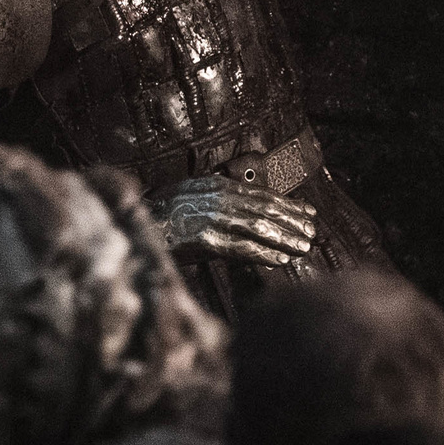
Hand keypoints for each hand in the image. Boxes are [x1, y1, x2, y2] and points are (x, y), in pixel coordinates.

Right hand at [154, 175, 316, 266]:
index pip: (260, 193)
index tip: (307, 212)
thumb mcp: (190, 197)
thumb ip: (219, 202)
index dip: (288, 204)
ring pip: (258, 227)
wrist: (131, 225)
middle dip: (292, 222)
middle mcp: (215, 197)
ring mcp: (209, 217)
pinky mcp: (203, 238)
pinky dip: (264, 254)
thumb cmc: (159, 216)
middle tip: (312, 233)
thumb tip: (250, 212)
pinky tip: (279, 260)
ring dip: (285, 239)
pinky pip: (241, 247)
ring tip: (302, 248)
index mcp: (213, 184)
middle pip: (265, 209)